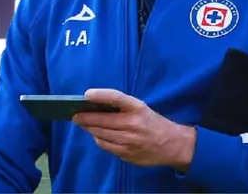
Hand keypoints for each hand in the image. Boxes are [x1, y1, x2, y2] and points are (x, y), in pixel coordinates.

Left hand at [72, 88, 196, 171]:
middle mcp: (133, 123)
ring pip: (100, 134)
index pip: (116, 98)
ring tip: (83, 124)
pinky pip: (105, 145)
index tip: (86, 95)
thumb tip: (93, 105)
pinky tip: (97, 134)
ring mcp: (130, 141)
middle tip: (75, 115)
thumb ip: (120, 106)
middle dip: (84, 118)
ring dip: (89, 128)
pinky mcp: (127, 153)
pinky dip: (98, 139)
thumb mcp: (140, 108)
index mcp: (137, 108)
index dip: (100, 95)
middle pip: (101, 120)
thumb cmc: (152, 123)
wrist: (173, 145)